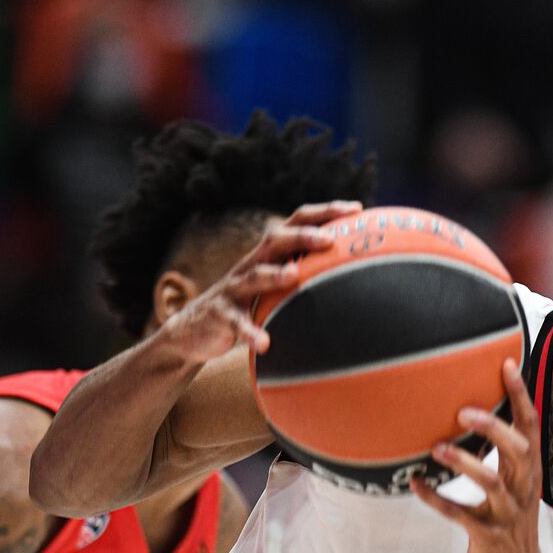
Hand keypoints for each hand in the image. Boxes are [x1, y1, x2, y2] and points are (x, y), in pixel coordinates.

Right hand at [158, 200, 362, 363]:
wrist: (196, 329)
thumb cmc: (249, 305)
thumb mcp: (275, 287)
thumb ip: (304, 275)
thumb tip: (355, 275)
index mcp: (269, 255)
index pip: (296, 222)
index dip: (324, 212)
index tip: (356, 209)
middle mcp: (252, 264)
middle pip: (275, 239)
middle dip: (303, 236)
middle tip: (330, 240)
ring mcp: (234, 288)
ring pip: (254, 275)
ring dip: (274, 274)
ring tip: (294, 276)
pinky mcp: (221, 314)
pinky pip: (236, 322)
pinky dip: (250, 332)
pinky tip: (265, 343)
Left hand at [412, 359, 549, 552]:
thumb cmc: (512, 528)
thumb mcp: (516, 489)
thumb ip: (503, 458)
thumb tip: (474, 419)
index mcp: (529, 473)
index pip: (531, 426)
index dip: (520, 395)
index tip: (505, 365)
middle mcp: (523, 489)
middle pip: (519, 449)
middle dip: (494, 428)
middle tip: (464, 412)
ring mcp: (507, 513)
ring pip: (492, 482)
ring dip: (464, 463)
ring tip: (437, 448)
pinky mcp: (488, 535)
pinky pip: (459, 514)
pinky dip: (436, 498)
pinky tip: (416, 483)